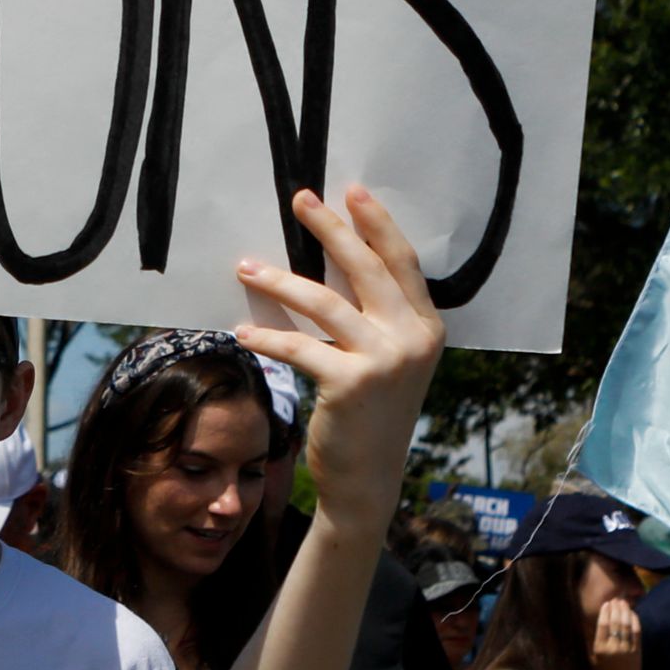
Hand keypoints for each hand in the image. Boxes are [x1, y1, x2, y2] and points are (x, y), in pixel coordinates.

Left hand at [233, 187, 444, 528]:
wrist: (367, 478)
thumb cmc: (372, 413)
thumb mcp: (388, 360)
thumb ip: (376, 317)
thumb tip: (337, 263)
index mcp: (427, 327)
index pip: (402, 262)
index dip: (377, 224)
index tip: (352, 191)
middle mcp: (412, 339)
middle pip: (366, 269)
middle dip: (331, 229)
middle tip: (300, 199)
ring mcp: (384, 361)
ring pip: (324, 303)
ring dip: (279, 281)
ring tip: (246, 265)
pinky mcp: (349, 383)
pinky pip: (299, 346)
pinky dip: (267, 337)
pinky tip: (243, 330)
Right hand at [588, 597, 642, 669]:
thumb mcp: (593, 659)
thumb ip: (591, 643)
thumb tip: (587, 627)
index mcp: (601, 649)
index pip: (603, 626)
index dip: (605, 613)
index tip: (606, 604)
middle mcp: (613, 647)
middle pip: (615, 623)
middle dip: (615, 609)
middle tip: (616, 599)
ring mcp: (626, 648)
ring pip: (626, 626)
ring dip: (625, 612)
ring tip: (624, 603)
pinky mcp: (637, 649)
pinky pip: (636, 632)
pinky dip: (635, 621)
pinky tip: (633, 613)